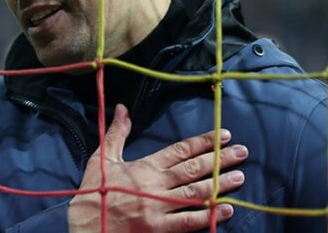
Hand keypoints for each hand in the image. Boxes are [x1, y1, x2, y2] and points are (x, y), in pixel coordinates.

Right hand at [68, 104, 247, 232]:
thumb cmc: (94, 192)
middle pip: (193, 169)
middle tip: (242, 152)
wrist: (85, 226)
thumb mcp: (102, 158)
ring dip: (219, 184)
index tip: (223, 135)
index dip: (204, 142)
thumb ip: (117, 133)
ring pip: (195, 193)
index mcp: (145, 166)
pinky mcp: (158, 229)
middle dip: (219, 159)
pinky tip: (225, 210)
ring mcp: (158, 207)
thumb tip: (123, 108)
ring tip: (240, 176)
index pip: (180, 150)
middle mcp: (155, 184)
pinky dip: (207, 216)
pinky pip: (187, 222)